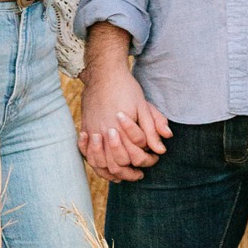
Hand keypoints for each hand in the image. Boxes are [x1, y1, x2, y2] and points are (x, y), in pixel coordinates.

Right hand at [78, 24, 171, 182]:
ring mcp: (94, 132)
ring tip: (125, 174)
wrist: (104, 74)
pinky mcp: (86, 130)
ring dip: (114, 172)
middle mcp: (106, 132)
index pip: (137, 155)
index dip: (148, 160)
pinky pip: (88, 155)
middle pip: (119, 163)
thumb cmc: (126, 89)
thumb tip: (161, 149)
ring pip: (101, 164)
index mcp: (123, 128)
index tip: (154, 158)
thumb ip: (152, 128)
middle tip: (141, 171)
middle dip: (132, 171)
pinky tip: (107, 167)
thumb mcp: (144, 107)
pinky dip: (97, 165)